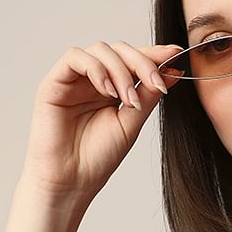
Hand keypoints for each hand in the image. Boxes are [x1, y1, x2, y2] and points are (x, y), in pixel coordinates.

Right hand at [21, 38, 185, 204]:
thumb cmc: (98, 157)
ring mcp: (74, 79)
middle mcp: (94, 80)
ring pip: (100, 50)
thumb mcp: (131, 123)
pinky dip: (96, 69)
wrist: (72, 181)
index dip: (154, 54)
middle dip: (142, 63)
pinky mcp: (55, 82)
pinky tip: (108, 92)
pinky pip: (75, 57)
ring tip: (129, 100)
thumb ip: (147, 96)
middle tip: (156, 84)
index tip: (176, 55)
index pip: (133, 61)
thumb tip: (172, 72)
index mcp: (113, 89)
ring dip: (121, 71)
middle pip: (119, 50)